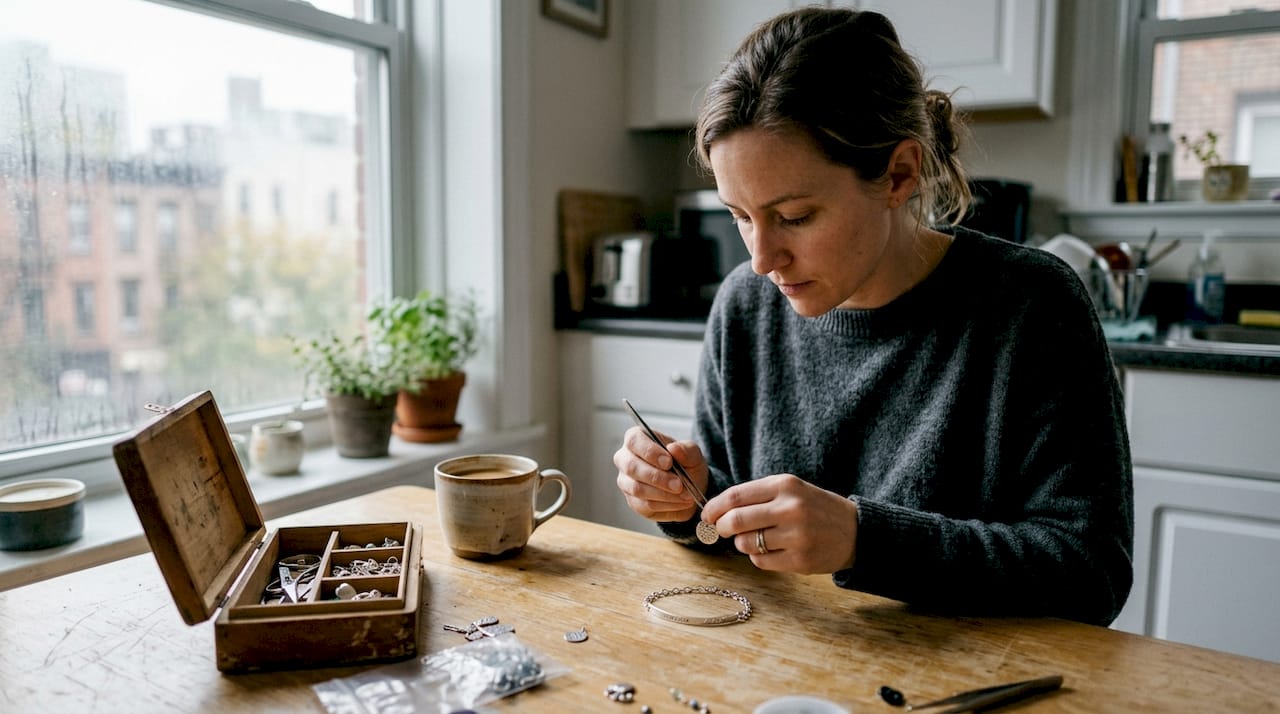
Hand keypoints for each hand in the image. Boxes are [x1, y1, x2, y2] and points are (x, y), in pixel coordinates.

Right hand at [613, 426, 709, 522]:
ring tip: (684, 495)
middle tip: (679, 484)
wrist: (689, 488)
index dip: (650, 452)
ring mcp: (626, 481)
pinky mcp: (632, 501)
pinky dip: (665, 505)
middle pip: (631, 467)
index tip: (668, 462)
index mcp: (637, 439)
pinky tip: (680, 502)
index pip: (634, 440)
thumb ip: (686, 450)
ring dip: (663, 494)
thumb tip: (674, 448)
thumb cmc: (686, 464)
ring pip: (637, 488)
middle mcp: (625, 459)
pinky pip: (644, 505)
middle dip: (657, 477)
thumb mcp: (693, 454)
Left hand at [701, 473, 858, 573]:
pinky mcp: (800, 561)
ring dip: (741, 543)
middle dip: (721, 527)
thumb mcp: (790, 490)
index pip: (735, 496)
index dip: (714, 507)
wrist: (855, 531)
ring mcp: (797, 536)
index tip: (707, 515)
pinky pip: (761, 561)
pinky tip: (771, 550)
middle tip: (721, 530)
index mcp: (785, 485)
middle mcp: (791, 509)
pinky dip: (758, 557)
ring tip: (754, 539)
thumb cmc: (814, 508)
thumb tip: (717, 511)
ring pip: (746, 543)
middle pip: (735, 520)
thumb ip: (756, 496)